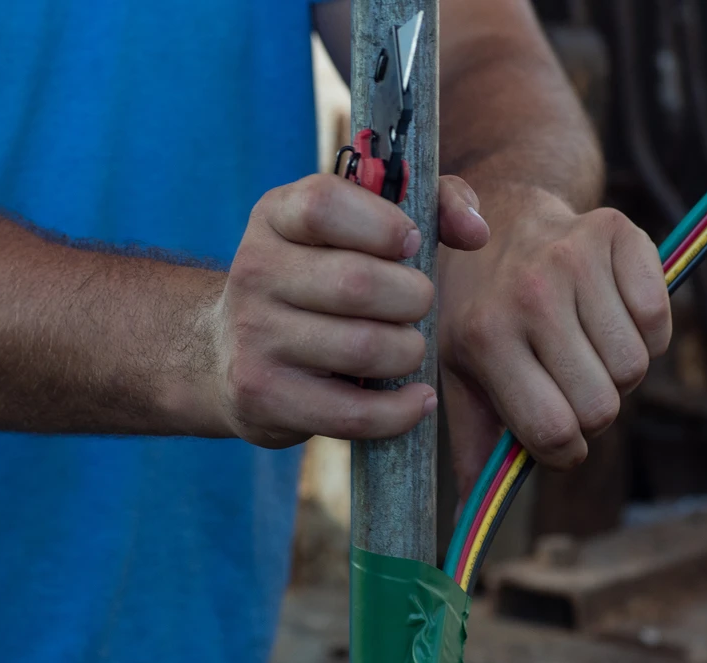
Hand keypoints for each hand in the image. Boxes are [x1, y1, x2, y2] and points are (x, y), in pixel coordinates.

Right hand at [219, 174, 487, 447]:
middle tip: (417, 306)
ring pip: (362, 349)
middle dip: (413, 298)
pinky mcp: (262, 396)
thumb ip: (432, 205)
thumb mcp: (361, 226)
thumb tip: (476, 231)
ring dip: (408, 352)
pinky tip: (416, 399)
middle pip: (357, 284)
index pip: (323, 205)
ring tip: (408, 348)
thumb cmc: (325, 278)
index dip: (383, 225)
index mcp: (276, 216)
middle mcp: (254, 271)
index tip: (410, 244)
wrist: (230, 350)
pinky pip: (352, 413)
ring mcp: (253, 336)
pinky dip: (400, 411)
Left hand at [438, 187, 670, 499]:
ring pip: (636, 370)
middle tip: (569, 381)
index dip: (564, 451)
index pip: (554, 435)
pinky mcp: (619, 234)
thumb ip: (473, 444)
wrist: (504, 211)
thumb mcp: (458, 371)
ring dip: (619, 372)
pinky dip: (647, 331)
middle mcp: (530, 296)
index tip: (556, 435)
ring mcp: (575, 260)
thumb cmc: (481, 307)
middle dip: (592, 412)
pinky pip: (661, 322)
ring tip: (585, 343)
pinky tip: (609, 311)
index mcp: (484, 338)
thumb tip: (479, 514)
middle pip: (603, 408)